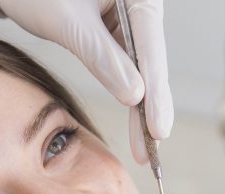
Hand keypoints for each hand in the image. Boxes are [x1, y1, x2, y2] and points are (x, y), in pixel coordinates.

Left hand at [0, 0, 172, 164]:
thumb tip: (134, 97)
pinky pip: (125, 62)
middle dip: (151, 105)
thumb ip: (101, 57)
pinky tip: (134, 117)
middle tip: (152, 146)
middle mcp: (138, 1)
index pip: (149, 45)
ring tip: (144, 142)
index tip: (157, 129)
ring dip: (141, 105)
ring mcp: (128, 14)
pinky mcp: (115, 28)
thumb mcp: (67, 24)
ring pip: (140, 65)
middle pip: (150, 58)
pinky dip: (127, 90)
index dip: (155, 92)